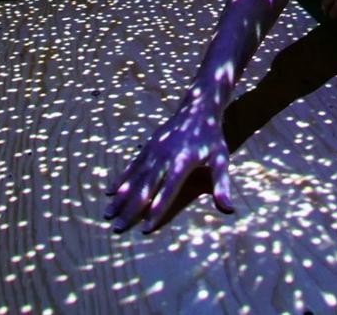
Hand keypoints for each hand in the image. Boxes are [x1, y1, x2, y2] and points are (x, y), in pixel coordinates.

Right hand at [103, 88, 234, 232]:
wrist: (197, 108)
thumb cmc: (211, 137)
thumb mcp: (221, 158)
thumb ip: (221, 184)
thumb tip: (228, 208)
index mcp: (182, 162)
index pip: (167, 190)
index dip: (157, 209)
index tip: (145, 228)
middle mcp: (164, 157)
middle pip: (145, 187)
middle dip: (131, 209)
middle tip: (117, 228)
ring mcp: (153, 151)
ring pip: (134, 178)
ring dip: (121, 197)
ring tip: (108, 214)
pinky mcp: (147, 147)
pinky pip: (132, 166)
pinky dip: (121, 180)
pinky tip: (110, 192)